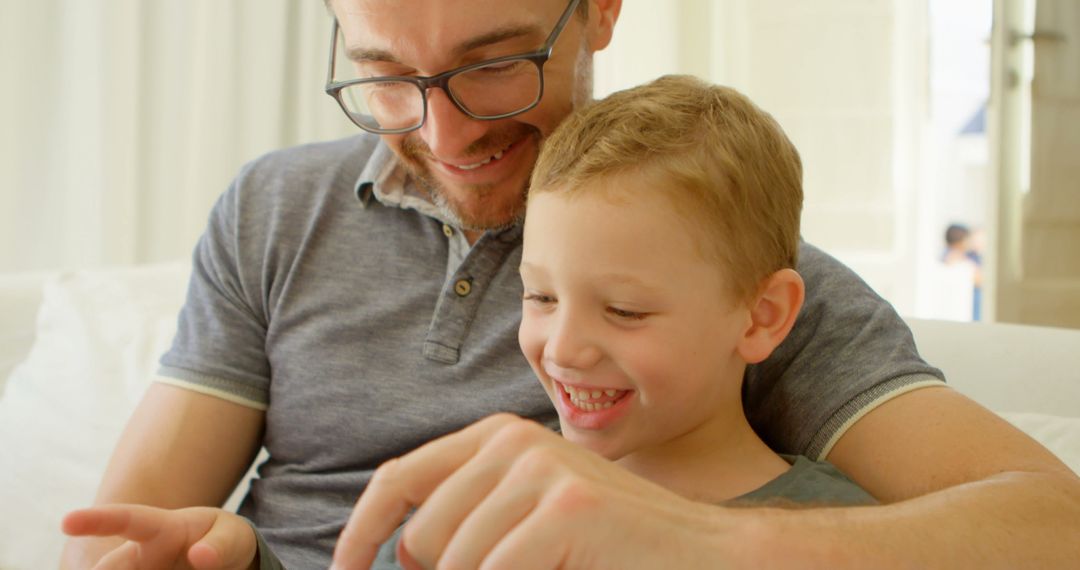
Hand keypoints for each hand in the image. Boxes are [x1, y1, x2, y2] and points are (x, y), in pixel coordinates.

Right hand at [61, 504, 257, 569]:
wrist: (223, 560)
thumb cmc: (225, 540)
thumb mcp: (232, 536)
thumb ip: (220, 544)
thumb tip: (201, 556)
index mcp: (160, 528)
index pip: (127, 519)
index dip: (96, 520)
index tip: (68, 522)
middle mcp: (138, 557)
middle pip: (109, 569)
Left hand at [331, 414, 738, 569]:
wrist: (698, 551)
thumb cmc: (605, 541)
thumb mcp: (526, 512)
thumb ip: (467, 512)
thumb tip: (396, 552)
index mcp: (495, 437)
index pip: (397, 479)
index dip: (359, 533)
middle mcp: (512, 441)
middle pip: (422, 536)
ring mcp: (541, 470)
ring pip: (455, 561)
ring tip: (546, 568)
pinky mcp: (566, 507)